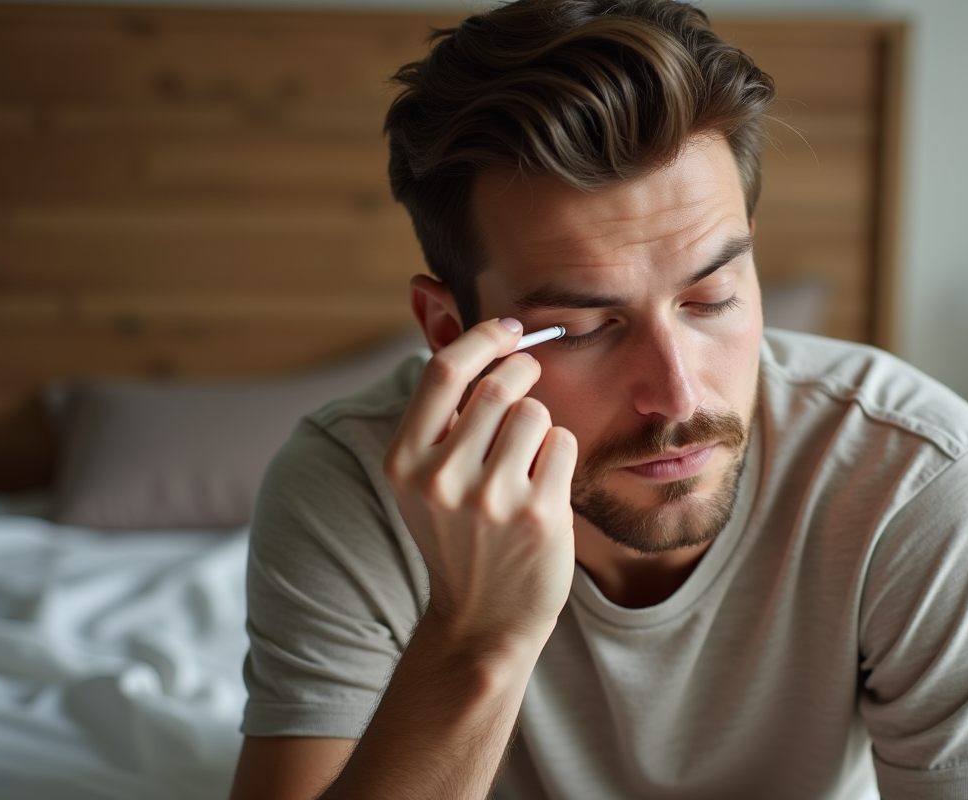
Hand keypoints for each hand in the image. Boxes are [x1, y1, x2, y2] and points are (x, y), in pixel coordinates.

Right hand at [383, 318, 577, 647]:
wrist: (483, 620)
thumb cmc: (460, 537)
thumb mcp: (425, 482)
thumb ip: (442, 420)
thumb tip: (486, 341)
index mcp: (404, 462)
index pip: (443, 371)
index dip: (481, 338)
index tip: (509, 327)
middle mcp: (441, 478)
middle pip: (498, 388)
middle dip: (524, 373)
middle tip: (531, 379)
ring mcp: (490, 499)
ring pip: (535, 413)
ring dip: (540, 425)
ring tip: (527, 460)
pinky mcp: (538, 514)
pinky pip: (563, 444)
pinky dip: (560, 453)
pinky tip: (545, 485)